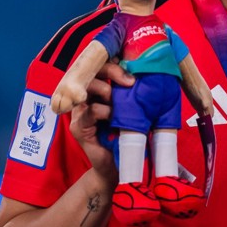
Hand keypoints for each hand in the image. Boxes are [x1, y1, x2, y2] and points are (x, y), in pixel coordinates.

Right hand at [69, 62, 132, 180]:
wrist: (117, 167)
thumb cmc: (127, 135)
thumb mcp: (133, 109)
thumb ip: (133, 92)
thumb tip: (147, 70)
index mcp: (100, 90)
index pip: (101, 65)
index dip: (113, 60)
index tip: (129, 60)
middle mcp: (87, 97)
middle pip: (93, 71)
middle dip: (112, 70)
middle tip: (130, 81)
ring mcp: (80, 111)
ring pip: (89, 87)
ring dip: (107, 89)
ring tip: (119, 100)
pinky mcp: (78, 127)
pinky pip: (90, 110)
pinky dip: (103, 110)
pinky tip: (112, 116)